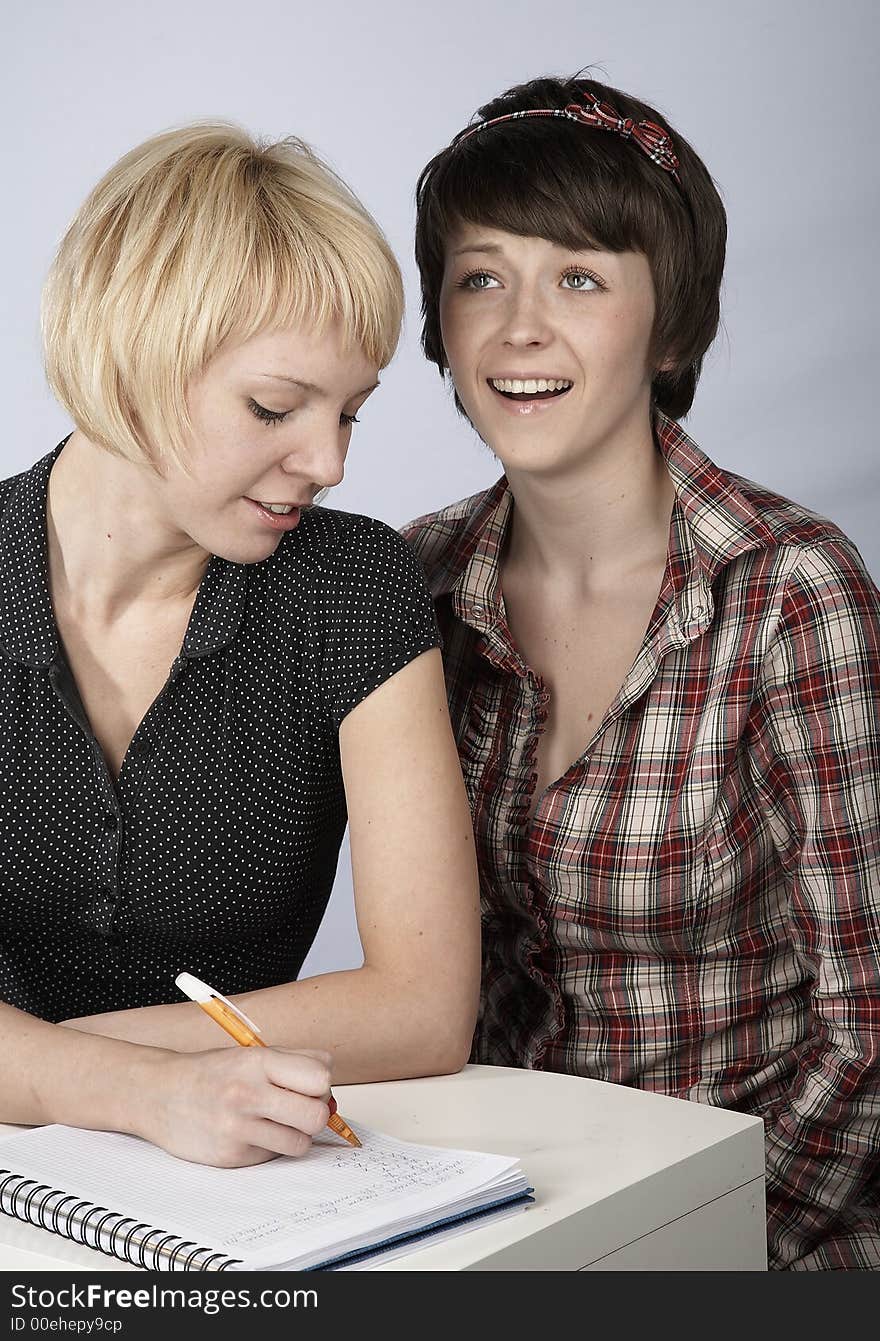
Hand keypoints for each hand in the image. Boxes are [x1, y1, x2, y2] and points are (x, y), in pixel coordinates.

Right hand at [133, 1046, 333, 1166]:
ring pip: (301, 1143)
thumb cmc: (212, 1073)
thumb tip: (332, 1091)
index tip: (309, 1086)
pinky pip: (273, 1156)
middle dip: (316, 1114)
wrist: (159, 1095)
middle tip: (299, 1108)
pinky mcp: (231, 1157)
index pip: (320, 1077)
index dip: (321, 1084)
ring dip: (295, 1134)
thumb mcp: (252, 1054)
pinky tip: (249, 1133)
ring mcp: (238, 1129)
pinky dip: (269, 1146)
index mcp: (258, 1062)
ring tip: (274, 1121)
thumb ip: (296, 1063)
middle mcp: (248, 1094)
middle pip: (317, 1115)